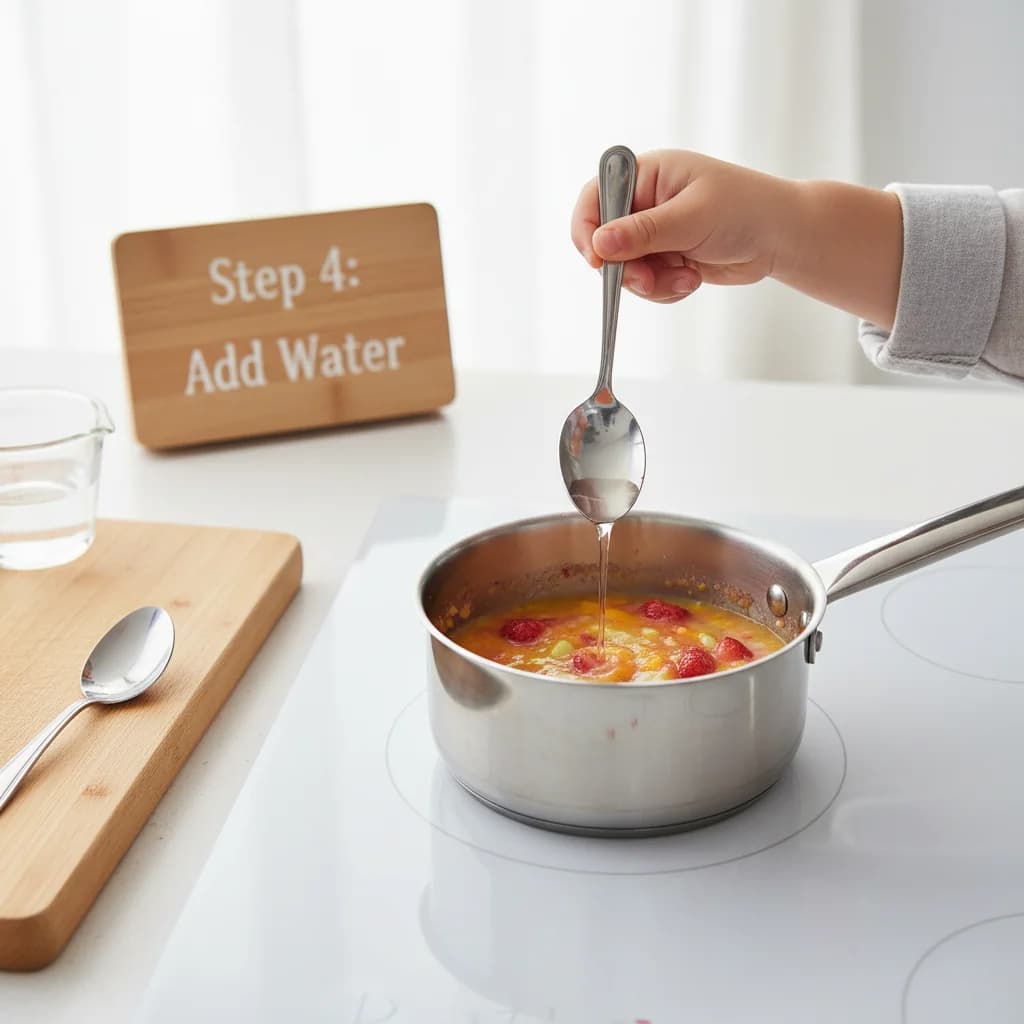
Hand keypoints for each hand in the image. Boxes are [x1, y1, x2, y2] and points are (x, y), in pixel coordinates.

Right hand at [570, 148, 901, 328]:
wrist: (783, 237)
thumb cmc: (746, 210)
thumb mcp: (691, 219)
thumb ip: (643, 233)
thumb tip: (600, 245)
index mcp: (647, 174)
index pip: (595, 199)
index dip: (589, 231)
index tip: (599, 262)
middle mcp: (646, 201)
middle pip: (607, 242)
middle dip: (627, 268)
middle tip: (648, 280)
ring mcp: (655, 231)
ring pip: (626, 269)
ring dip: (652, 283)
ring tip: (686, 277)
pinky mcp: (666, 256)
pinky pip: (647, 283)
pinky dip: (666, 288)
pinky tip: (693, 278)